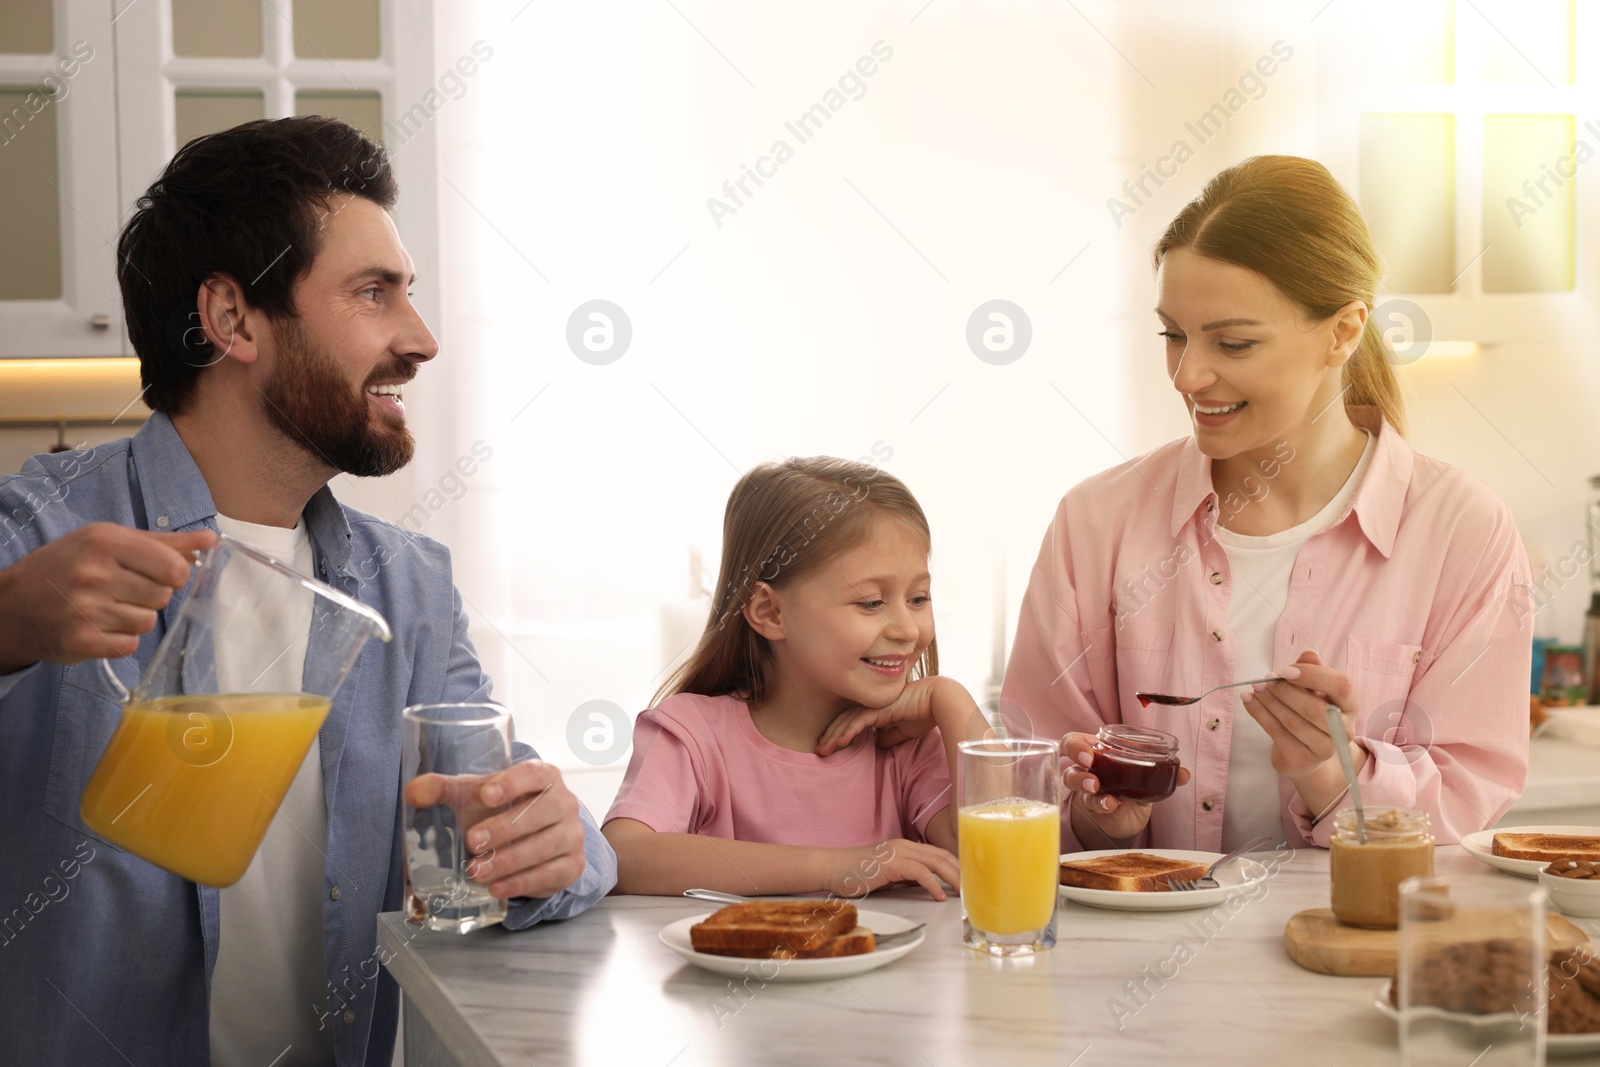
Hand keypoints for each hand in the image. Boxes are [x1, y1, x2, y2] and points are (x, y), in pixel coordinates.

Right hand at [0, 523, 214, 673]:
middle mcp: (94, 573)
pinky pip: (130, 645)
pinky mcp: (81, 641)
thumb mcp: (110, 541)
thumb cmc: (69, 566)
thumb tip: (210, 540)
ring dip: (135, 618)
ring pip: (148, 622)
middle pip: (163, 596)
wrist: (15, 604)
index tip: (162, 574)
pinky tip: (99, 626)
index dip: (176, 574)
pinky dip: (120, 640)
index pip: (173, 567)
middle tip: (122, 590)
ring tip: (107, 608)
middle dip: (151, 595)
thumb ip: (164, 542)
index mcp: (105, 541)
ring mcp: (86, 609)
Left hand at [404, 761, 586, 899]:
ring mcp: (572, 835)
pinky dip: (521, 883)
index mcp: (544, 776)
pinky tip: (497, 888)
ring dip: (509, 860)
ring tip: (476, 871)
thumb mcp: (473, 795)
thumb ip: (443, 789)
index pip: (535, 774)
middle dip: (505, 828)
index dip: (513, 783)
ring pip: (546, 846)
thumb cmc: (501, 810)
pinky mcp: (572, 865)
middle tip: (472, 841)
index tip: (486, 794)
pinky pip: (550, 874)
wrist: (534, 838)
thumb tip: (413, 792)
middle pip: (542, 812)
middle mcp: (565, 803)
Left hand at [815, 677, 942, 755]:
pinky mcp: (879, 707)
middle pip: (844, 720)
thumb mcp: (904, 731)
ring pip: (847, 721)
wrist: (938, 700)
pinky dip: (847, 731)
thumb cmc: (924, 713)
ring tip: (823, 749)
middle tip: (819, 751)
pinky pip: (859, 721)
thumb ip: (890, 737)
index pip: (851, 721)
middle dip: (830, 736)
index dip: (839, 733)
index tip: (830, 747)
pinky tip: (838, 742)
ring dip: (833, 736)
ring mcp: (874, 705)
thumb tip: (879, 746)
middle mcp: (871, 705)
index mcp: (876, 709)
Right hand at [824, 838, 959, 900]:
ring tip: (965, 893)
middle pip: (943, 856)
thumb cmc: (856, 874)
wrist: (832, 867)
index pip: (940, 854)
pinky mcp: (891, 863)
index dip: (957, 867)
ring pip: (936, 862)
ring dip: (953, 878)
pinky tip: (939, 896)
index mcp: (906, 847)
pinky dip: (933, 884)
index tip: (970, 882)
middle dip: (962, 872)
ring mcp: (898, 852)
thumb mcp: (888, 875)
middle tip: (976, 888)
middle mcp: (905, 846)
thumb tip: (928, 887)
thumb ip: (907, 877)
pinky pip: (919, 872)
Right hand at [1061, 731, 1192, 843]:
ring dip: (1084, 783)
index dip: (1075, 746)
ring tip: (1098, 788)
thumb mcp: (1146, 774)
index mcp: (1097, 752)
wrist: (1129, 815)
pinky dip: (1104, 804)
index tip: (1088, 753)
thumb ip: (1165, 772)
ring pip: (1074, 781)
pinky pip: (1093, 804)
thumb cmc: (1132, 785)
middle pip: (1067, 759)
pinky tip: (1112, 805)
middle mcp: (1087, 769)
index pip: (1074, 743)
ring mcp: (1087, 789)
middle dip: (1075, 759)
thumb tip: (1185, 773)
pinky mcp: (1094, 807)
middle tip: (1089, 765)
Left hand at [1240, 649, 1363, 779]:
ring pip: (1294, 723)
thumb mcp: (1314, 690)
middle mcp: (1344, 729)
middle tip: (1265, 680)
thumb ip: (1312, 671)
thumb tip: (1309, 653)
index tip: (1285, 670)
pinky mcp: (1303, 760)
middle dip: (1285, 691)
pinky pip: (1278, 734)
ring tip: (1255, 688)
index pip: (1340, 686)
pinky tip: (1248, 701)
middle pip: (1314, 708)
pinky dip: (1260, 714)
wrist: (1307, 755)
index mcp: (1350, 705)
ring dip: (1269, 702)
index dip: (1312, 676)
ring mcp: (1326, 748)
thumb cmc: (1311, 715)